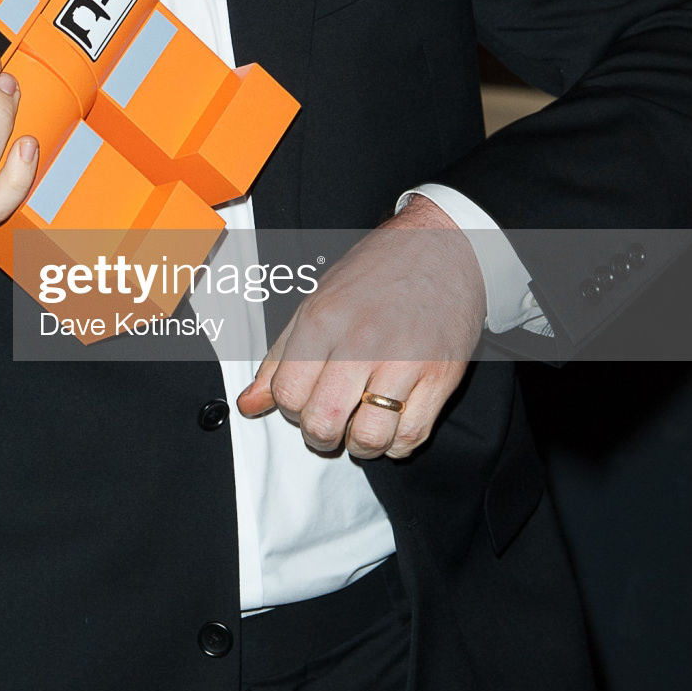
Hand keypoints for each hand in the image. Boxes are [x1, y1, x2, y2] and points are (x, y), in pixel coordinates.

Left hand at [236, 196, 484, 460]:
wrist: (443, 246)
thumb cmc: (377, 272)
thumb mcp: (317, 301)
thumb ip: (281, 357)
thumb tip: (249, 404)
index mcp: (323, 319)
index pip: (288, 394)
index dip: (291, 409)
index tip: (306, 401)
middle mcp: (361, 340)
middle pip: (324, 421)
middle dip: (321, 434)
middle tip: (332, 421)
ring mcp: (404, 360)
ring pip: (369, 437)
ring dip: (360, 444)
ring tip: (362, 425)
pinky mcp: (441, 376)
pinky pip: (412, 436)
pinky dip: (397, 443)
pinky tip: (392, 422)